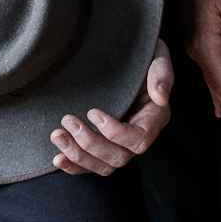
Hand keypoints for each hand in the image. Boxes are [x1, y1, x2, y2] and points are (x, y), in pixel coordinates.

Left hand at [51, 39, 172, 175]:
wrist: (127, 55)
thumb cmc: (144, 55)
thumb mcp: (158, 56)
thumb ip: (162, 73)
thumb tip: (160, 97)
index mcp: (154, 118)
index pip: (139, 139)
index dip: (116, 133)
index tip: (92, 112)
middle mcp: (139, 135)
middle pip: (118, 157)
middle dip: (90, 143)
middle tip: (67, 120)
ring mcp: (121, 144)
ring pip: (104, 166)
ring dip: (78, 156)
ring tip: (57, 135)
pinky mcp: (105, 145)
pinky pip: (92, 165)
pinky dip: (75, 166)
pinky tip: (58, 159)